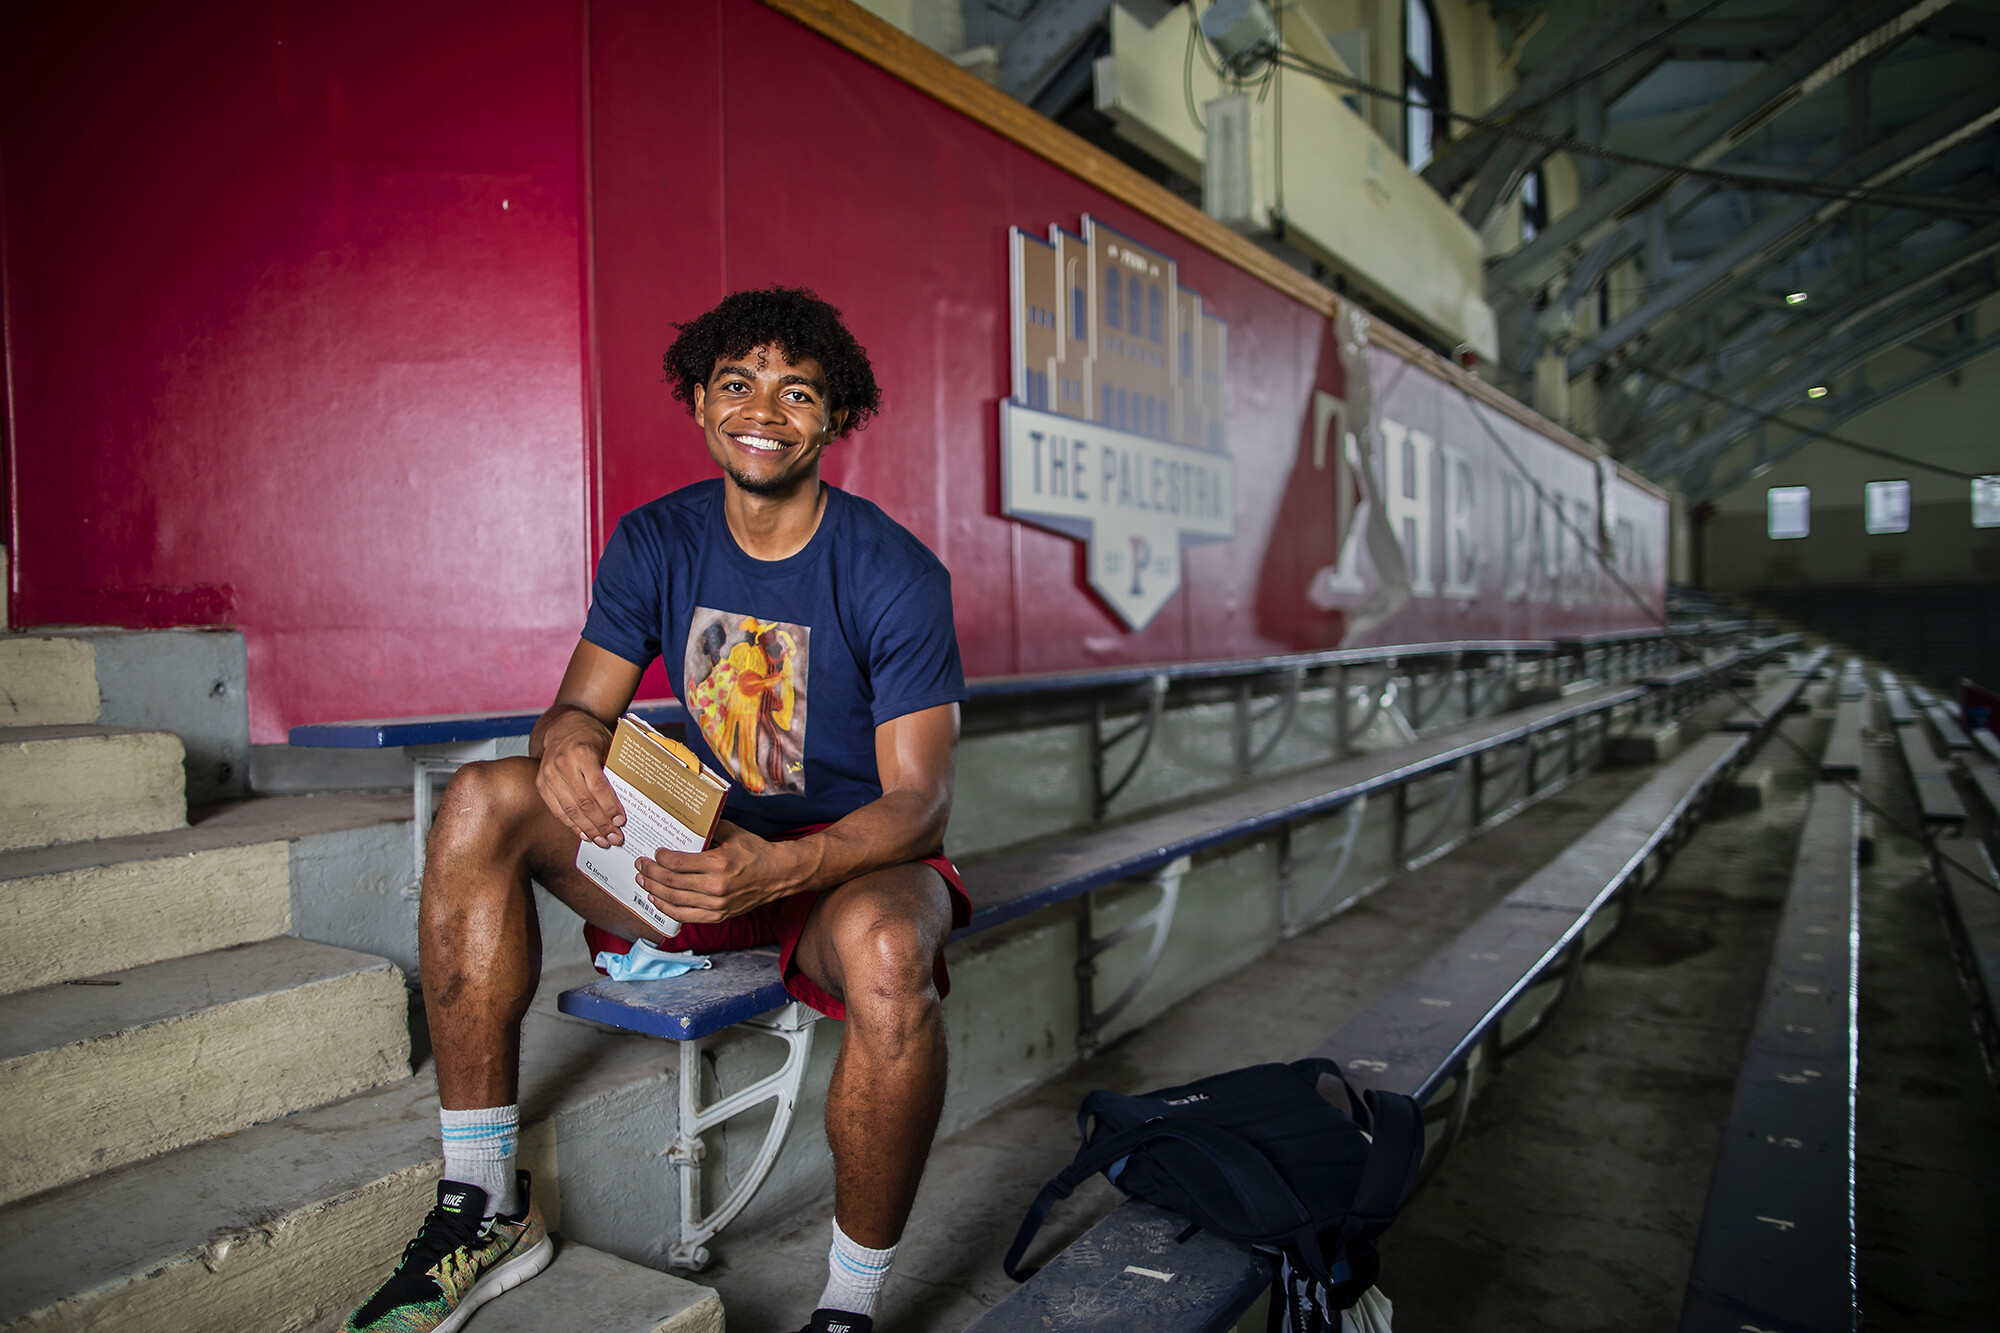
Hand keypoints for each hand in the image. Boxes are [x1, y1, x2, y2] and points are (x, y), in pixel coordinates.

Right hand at [535, 709, 626, 846]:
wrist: (563, 726)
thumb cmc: (591, 736)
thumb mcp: (608, 745)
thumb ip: (615, 769)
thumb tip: (633, 800)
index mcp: (582, 751)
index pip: (598, 786)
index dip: (610, 807)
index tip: (621, 821)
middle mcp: (562, 762)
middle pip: (584, 802)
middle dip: (601, 824)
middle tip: (615, 838)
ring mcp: (548, 774)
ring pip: (570, 810)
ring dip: (588, 829)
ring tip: (602, 841)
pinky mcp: (541, 783)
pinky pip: (556, 810)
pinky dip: (571, 825)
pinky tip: (584, 834)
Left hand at [635, 821, 809, 923]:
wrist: (779, 875)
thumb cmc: (756, 852)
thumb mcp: (733, 833)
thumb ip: (709, 828)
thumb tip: (686, 822)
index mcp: (718, 863)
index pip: (677, 863)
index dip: (660, 858)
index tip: (655, 853)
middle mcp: (716, 886)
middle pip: (671, 882)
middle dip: (650, 873)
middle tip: (640, 865)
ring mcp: (717, 904)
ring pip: (674, 900)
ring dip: (654, 890)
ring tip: (643, 881)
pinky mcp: (718, 915)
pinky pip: (685, 916)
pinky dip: (667, 908)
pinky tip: (657, 900)